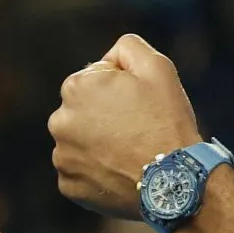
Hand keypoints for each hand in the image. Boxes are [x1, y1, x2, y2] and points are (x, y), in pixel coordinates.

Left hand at [48, 34, 203, 219]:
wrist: (173, 178)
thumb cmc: (166, 120)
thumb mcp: (157, 66)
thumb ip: (128, 47)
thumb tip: (110, 57)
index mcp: (75, 87)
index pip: (95, 82)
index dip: (121, 91)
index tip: (139, 106)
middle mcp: (59, 121)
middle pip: (83, 113)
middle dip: (105, 117)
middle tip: (136, 131)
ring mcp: (62, 157)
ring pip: (80, 143)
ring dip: (98, 145)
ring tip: (129, 153)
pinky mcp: (68, 185)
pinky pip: (81, 173)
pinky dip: (97, 173)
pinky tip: (120, 172)